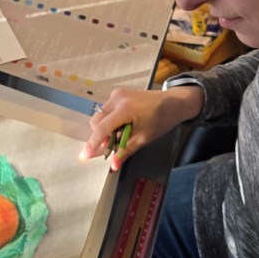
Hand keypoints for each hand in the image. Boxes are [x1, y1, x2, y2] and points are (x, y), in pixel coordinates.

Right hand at [80, 86, 203, 170]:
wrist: (174, 102)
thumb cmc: (161, 120)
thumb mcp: (144, 138)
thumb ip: (126, 150)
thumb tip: (113, 165)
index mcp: (124, 109)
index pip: (102, 128)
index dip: (92, 143)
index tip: (84, 156)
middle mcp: (117, 98)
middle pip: (97, 121)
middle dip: (100, 135)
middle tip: (113, 145)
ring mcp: (117, 94)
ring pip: (101, 115)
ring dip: (106, 128)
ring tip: (122, 134)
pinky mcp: (118, 93)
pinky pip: (107, 110)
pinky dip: (111, 120)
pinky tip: (123, 125)